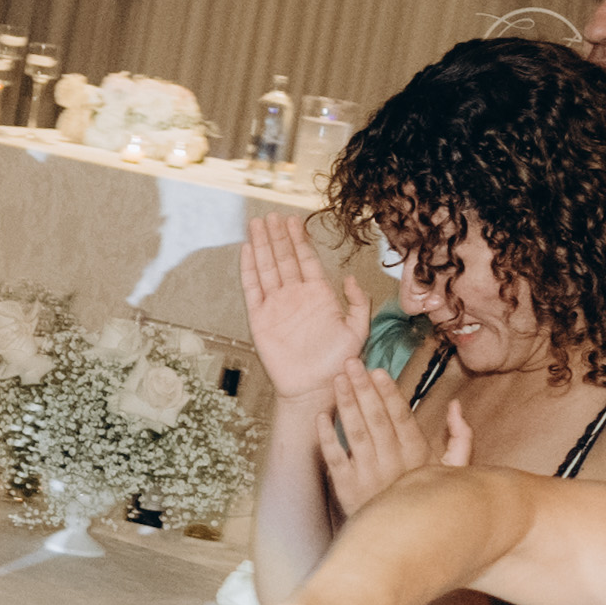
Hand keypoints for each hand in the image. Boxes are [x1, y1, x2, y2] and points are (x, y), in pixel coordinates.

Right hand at [240, 209, 365, 399]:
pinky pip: (253, 289)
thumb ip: (358, 303)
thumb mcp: (358, 331)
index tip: (294, 221)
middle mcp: (296, 296)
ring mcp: (277, 306)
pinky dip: (249, 269)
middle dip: (277, 236)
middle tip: (272, 215)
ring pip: (267, 268)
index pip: (307, 260)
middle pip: (284, 258)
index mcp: (319, 295)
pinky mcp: (260, 318)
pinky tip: (247, 250)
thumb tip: (349, 278)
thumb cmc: (337, 364)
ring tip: (257, 224)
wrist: (314, 388)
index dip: (299, 240)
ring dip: (261, 245)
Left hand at [318, 360, 470, 516]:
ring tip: (337, 380)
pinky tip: (321, 415)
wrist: (404, 542)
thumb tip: (457, 406)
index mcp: (417, 456)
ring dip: (345, 405)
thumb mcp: (453, 470)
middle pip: (376, 421)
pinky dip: (327, 437)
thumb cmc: (427, 498)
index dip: (388, 394)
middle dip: (363, 389)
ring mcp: (368, 477)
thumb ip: (461, 437)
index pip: (402, 418)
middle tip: (351, 364)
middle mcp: (393, 465)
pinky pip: (335, 459)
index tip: (377, 371)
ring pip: (355, 434)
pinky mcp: (347, 489)